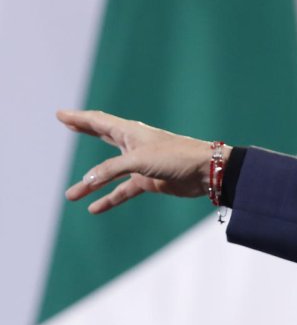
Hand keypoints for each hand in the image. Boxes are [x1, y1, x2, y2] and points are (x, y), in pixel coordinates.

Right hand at [58, 109, 225, 213]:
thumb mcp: (138, 160)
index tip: (61, 115)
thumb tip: (88, 181)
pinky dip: (109, 199)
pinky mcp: (148, 181)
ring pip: (108, 173)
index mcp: (131, 132)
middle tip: (66, 124)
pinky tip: (95, 209)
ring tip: (71, 195)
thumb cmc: (175, 156)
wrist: (206, 172)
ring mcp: (140, 164)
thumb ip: (110, 170)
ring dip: (90, 184)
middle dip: (84, 130)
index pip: (99, 122)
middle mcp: (134, 145)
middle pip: (103, 136)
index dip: (79, 118)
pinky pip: (123, 192)